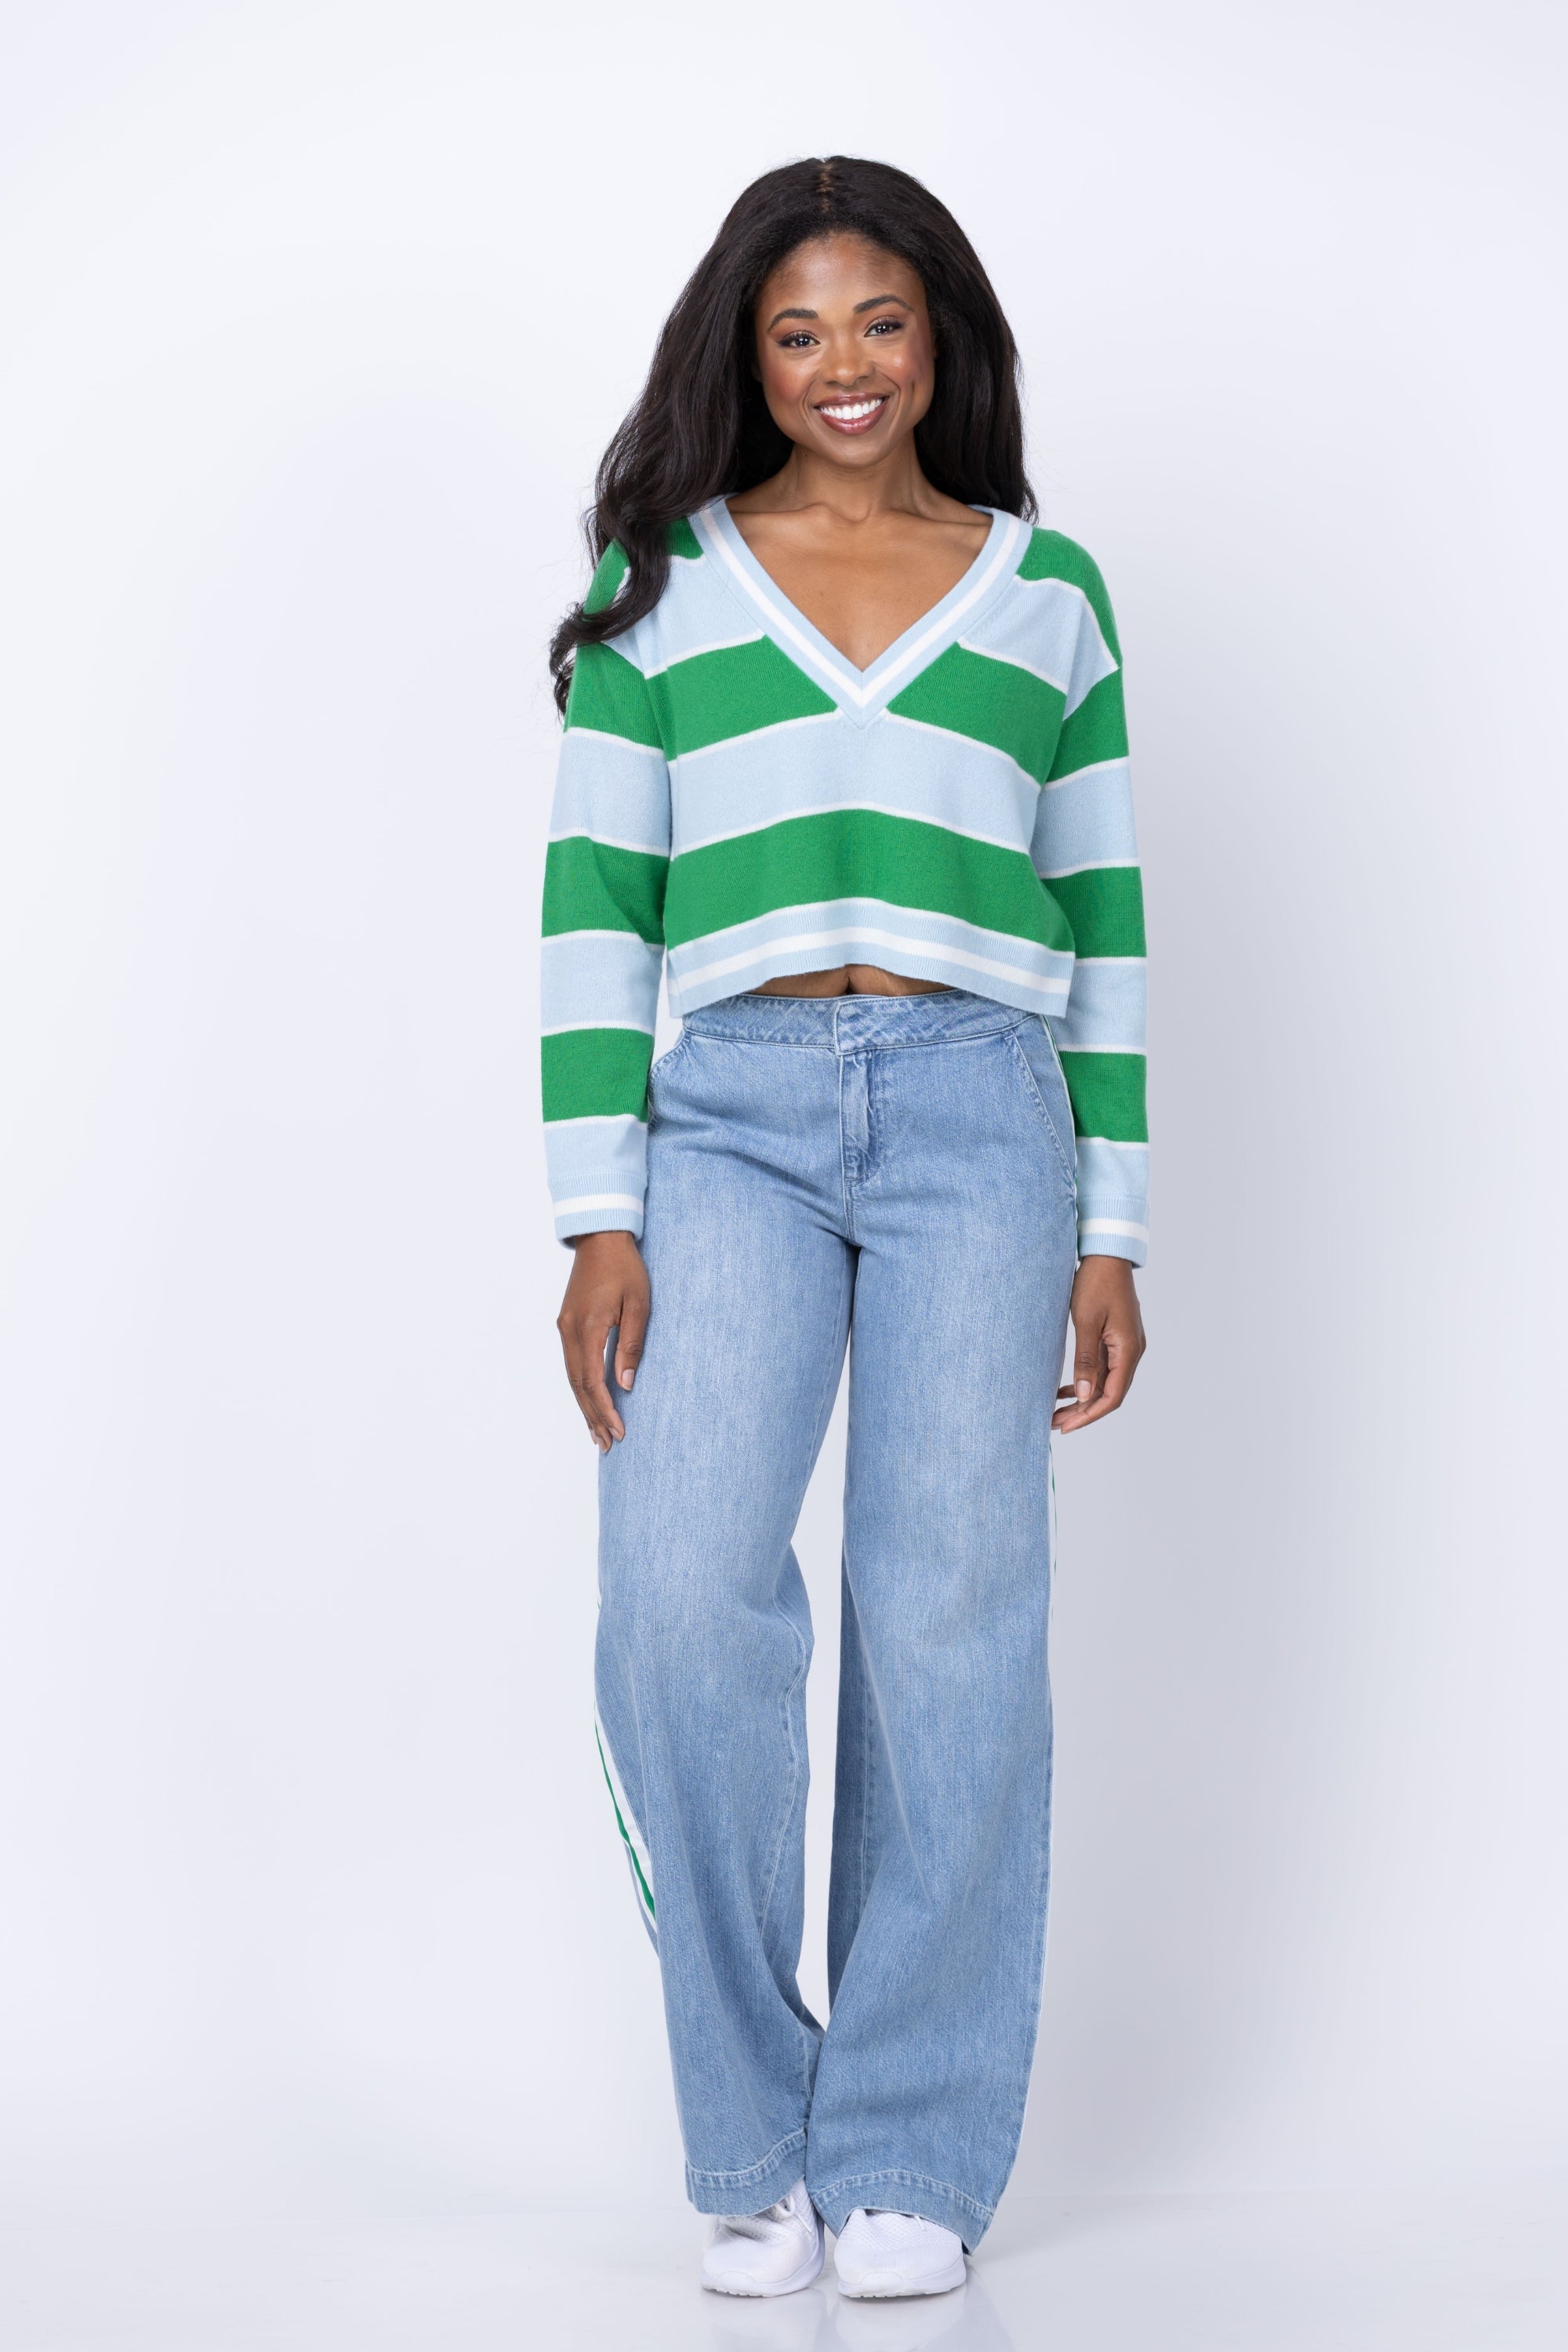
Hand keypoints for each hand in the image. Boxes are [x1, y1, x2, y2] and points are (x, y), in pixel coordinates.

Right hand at [556, 1231, 649, 1451]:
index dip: (606, 1409)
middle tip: (607, 1444)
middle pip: (578, 1385)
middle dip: (593, 1416)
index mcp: (588, 1327)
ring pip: (571, 1377)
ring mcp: (564, 1328)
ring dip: (584, 1406)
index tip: (620, 1431)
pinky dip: (580, 1387)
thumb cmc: (625, 1267)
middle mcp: (569, 1331)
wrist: (600, 1237)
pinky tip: (588, 1401)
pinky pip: (571, 1364)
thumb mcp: (638, 1304)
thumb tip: (625, 1383)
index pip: (594, 1381)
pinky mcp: (566, 1324)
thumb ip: (631, 1344)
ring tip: (597, 1433)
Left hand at [1053, 1255, 1145, 1433]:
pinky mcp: (1116, 1338)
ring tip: (1057, 1410)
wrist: (1107, 1255)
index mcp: (1128, 1350)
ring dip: (1084, 1398)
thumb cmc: (1096, 1283)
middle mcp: (1131, 1351)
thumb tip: (1084, 1395)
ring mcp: (1125, 1345)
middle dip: (1083, 1411)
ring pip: (1106, 1382)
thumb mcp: (1086, 1322)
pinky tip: (1067, 1388)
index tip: (1066, 1426)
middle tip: (1056, 1423)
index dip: (1089, 1415)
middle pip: (1110, 1393)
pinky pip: (1104, 1367)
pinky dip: (1086, 1380)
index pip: (1112, 1396)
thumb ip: (1085, 1360)